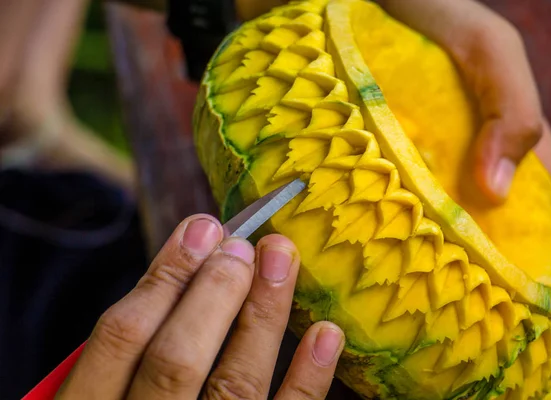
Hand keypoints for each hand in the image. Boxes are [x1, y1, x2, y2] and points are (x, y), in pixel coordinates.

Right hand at [56, 214, 344, 398]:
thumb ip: (120, 366)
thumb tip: (174, 283)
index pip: (120, 339)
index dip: (163, 276)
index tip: (202, 229)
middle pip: (176, 359)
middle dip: (214, 291)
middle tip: (245, 245)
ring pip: (235, 387)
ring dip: (263, 316)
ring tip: (283, 260)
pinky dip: (307, 382)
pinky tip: (325, 335)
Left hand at [379, 0, 550, 278]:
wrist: (385, 5)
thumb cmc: (441, 18)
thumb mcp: (490, 51)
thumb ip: (511, 111)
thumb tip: (496, 193)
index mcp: (533, 158)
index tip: (524, 291)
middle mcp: (494, 176)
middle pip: (520, 252)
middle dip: (501, 285)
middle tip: (455, 297)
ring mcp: (451, 177)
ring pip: (469, 242)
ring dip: (453, 267)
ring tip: (415, 279)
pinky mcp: (409, 171)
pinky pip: (418, 217)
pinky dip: (410, 238)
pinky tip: (383, 243)